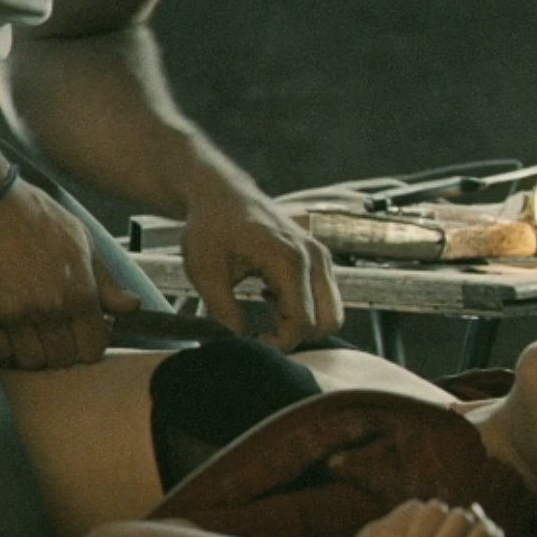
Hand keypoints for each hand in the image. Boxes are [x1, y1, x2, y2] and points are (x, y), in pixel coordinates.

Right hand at [0, 179, 141, 369]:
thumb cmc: (31, 215)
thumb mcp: (79, 239)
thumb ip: (106, 280)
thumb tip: (131, 307)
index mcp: (78, 290)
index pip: (93, 347)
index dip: (89, 344)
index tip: (81, 335)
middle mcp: (49, 307)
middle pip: (62, 360)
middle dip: (61, 350)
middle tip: (54, 334)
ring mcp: (14, 314)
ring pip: (31, 361)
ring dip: (32, 352)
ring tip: (29, 331)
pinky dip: (5, 348)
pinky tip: (7, 328)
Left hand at [179, 184, 342, 349]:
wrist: (221, 193)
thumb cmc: (211, 228)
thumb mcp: (204, 272)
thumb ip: (223, 311)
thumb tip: (241, 341)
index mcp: (289, 260)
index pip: (303, 323)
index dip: (280, 343)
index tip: (253, 340)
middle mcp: (314, 257)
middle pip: (329, 321)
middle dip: (298, 336)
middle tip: (264, 331)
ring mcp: (320, 255)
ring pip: (332, 311)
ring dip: (304, 322)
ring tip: (266, 312)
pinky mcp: (318, 257)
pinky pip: (326, 297)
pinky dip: (306, 308)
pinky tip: (272, 297)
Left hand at [349, 500, 504, 536]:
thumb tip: (484, 516)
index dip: (484, 526)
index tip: (475, 528)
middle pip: (462, 518)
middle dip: (457, 518)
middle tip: (444, 531)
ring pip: (438, 508)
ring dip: (434, 513)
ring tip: (422, 530)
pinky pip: (415, 506)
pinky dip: (413, 512)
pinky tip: (403, 528)